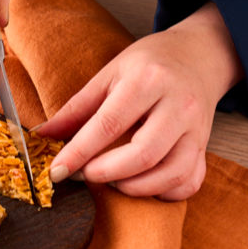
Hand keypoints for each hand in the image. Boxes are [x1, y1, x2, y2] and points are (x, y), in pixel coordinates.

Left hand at [37, 2, 243, 200]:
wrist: (198, 55)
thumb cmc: (149, 64)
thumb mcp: (109, 74)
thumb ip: (77, 108)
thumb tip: (43, 135)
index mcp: (148, 80)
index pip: (108, 124)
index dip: (79, 152)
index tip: (57, 171)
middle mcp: (178, 105)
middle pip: (143, 154)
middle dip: (106, 173)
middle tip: (84, 175)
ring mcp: (197, 128)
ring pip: (171, 174)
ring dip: (134, 188)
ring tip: (112, 181)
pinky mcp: (205, 146)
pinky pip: (190, 182)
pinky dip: (164, 193)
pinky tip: (143, 185)